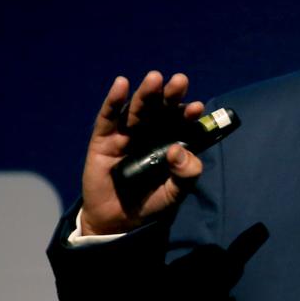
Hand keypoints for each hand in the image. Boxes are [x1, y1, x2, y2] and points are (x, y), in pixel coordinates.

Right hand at [80, 71, 205, 235]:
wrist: (119, 222)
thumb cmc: (151, 203)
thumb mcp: (175, 192)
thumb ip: (186, 173)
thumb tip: (179, 150)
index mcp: (170, 141)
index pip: (181, 122)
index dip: (188, 114)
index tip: (196, 107)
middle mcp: (149, 133)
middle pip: (160, 109)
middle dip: (170, 95)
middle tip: (180, 81)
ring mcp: (126, 134)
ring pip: (136, 110)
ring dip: (145, 93)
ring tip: (155, 78)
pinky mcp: (103, 140)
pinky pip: (108, 118)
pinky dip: (113, 101)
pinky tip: (121, 84)